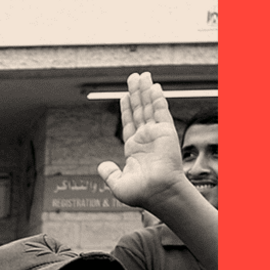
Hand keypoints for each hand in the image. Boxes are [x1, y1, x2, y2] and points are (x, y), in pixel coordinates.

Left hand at [97, 71, 189, 210]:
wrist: (159, 193)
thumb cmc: (142, 194)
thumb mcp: (118, 184)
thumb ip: (109, 174)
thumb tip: (102, 166)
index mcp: (135, 149)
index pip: (129, 123)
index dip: (127, 109)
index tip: (125, 96)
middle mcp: (146, 139)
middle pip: (140, 111)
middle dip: (136, 94)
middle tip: (134, 77)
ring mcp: (156, 135)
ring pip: (149, 107)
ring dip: (145, 91)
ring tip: (142, 75)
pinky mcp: (166, 132)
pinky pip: (161, 111)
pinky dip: (157, 98)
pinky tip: (154, 87)